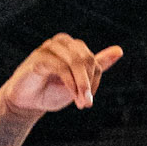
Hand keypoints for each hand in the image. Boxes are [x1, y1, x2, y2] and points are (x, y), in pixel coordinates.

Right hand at [0, 34, 122, 114]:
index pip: (94, 61)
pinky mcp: (38, 58)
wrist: (26, 102)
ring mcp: (49, 47)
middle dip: (89, 83)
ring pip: (75, 61)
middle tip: (87, 103)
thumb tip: (119, 50)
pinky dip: (70, 83)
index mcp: (73, 46)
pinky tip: (70, 95)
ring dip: (81, 85)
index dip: (94, 82)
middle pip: (87, 58)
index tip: (88, 100)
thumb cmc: (52, 91)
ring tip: (81, 102)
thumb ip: (97, 66)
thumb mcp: (80, 81)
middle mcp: (62, 42)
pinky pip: (61, 67)